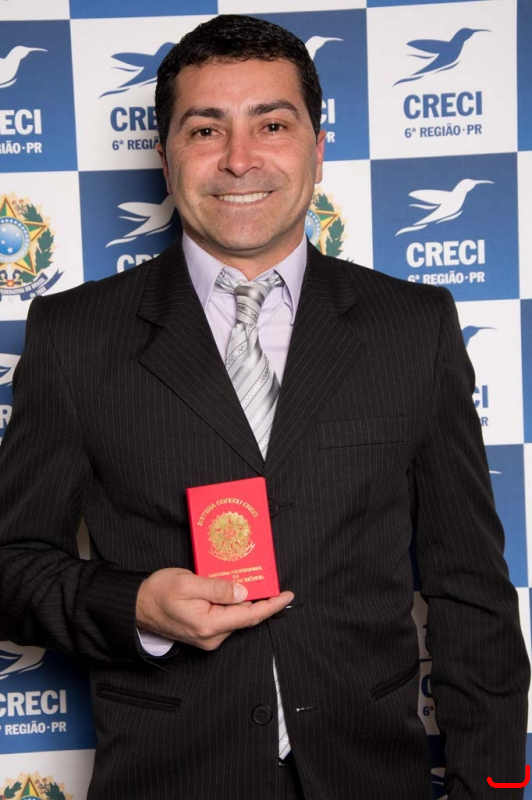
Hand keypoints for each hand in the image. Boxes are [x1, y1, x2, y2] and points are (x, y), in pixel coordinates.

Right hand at [136, 568, 292, 650]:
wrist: (137, 607)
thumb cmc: (159, 592)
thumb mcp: (188, 583)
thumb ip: (217, 588)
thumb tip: (243, 591)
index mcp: (210, 624)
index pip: (250, 616)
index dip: (272, 606)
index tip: (287, 595)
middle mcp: (212, 637)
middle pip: (246, 616)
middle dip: (261, 599)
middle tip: (270, 579)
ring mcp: (208, 637)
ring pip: (236, 616)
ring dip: (245, 600)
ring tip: (250, 579)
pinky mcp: (204, 633)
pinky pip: (226, 617)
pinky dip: (233, 604)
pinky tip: (233, 589)